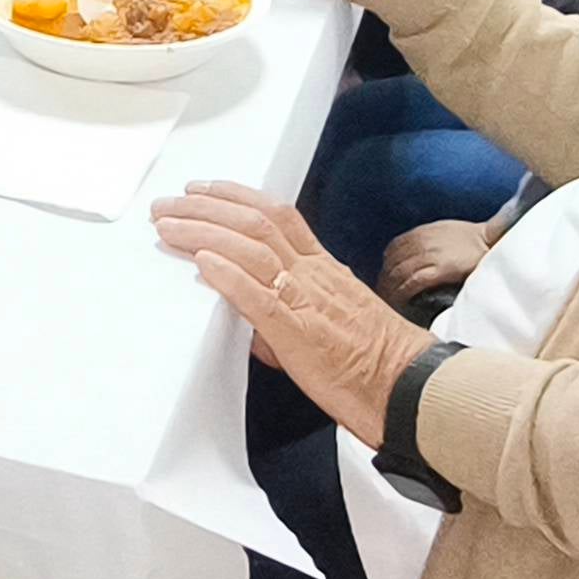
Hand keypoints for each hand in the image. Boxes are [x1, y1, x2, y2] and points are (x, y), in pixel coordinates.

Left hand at [152, 183, 425, 444]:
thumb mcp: (334, 321)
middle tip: (166, 205)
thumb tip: (253, 321)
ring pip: (250, 249)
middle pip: (254, 223)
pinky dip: (228, 275)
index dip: (235, 196)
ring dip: (202, 233)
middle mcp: (313, 274)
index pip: (277, 215)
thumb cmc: (376, 363)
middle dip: (205, 208)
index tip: (202, 189)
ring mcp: (306, 300)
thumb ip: (294, 311)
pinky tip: (202, 262)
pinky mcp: (299, 334)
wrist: (411, 388)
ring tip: (168, 226)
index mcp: (323, 268)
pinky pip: (259, 297)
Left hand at [381, 217, 494, 308]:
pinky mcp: (440, 269)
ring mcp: (430, 255)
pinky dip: (402, 291)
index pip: (394, 248)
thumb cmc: (473, 239)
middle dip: (384, 279)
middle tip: (380, 295)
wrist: (492, 241)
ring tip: (386, 302)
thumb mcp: (445, 230)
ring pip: (399, 272)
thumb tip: (415, 254)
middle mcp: (422, 242)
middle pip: (393, 262)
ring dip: (389, 288)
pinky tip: (398, 300)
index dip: (386, 264)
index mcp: (423, 232)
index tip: (384, 277)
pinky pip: (413, 281)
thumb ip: (428, 240)